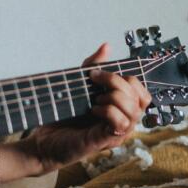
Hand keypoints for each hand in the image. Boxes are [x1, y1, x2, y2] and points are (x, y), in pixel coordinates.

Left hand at [15, 43, 152, 174]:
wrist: (44, 139)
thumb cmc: (63, 116)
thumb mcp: (80, 85)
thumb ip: (94, 66)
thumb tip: (107, 46)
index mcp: (122, 109)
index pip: (143, 93)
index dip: (125, 79)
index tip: (97, 74)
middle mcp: (125, 122)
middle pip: (140, 98)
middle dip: (116, 82)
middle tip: (94, 80)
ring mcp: (117, 133)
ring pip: (134, 110)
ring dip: (113, 97)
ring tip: (94, 100)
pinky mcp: (106, 140)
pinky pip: (121, 122)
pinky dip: (108, 111)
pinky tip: (93, 110)